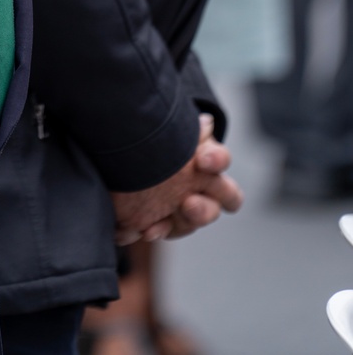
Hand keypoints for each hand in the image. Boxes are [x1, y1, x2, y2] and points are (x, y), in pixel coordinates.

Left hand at [111, 115, 242, 244]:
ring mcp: (185, 208)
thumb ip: (189, 130)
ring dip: (175, 224)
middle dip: (203, 208)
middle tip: (188, 203)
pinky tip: (135, 231)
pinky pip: (160, 230)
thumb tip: (206, 123)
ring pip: (191, 222)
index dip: (216, 159)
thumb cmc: (164, 139)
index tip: (203, 160)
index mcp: (208, 161)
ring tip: (152, 227)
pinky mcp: (164, 221)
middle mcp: (203, 188)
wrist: (136, 154)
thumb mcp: (173, 130)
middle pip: (215, 204)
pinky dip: (148, 230)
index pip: (220, 159)